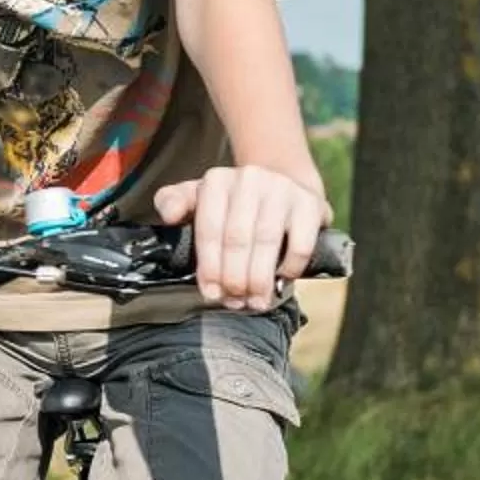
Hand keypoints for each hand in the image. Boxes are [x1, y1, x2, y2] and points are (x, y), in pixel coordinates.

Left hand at [150, 165, 326, 309]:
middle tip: (235, 300)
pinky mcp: (310, 203)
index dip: (210, 267)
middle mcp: (249, 179)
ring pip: (267, 241)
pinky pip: (300, 243)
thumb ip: (174, 203)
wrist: (285, 184)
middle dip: (233, 277)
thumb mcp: (199, 198)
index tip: (211, 293)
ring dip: (259, 278)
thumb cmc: (235, 204)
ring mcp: (282, 189)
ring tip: (255, 300)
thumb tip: (169, 215)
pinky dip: (289, 268)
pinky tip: (282, 280)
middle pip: (237, 238)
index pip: (209, 229)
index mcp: (217, 181)